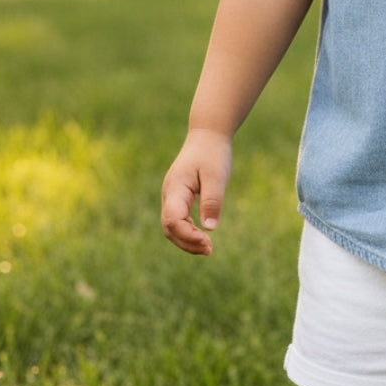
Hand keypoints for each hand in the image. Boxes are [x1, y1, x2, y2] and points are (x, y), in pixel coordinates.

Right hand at [161, 129, 232, 254]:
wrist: (208, 135)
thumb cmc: (213, 154)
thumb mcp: (216, 176)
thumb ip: (212, 201)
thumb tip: (210, 228)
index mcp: (175, 188)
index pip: (173, 221)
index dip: (188, 236)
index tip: (208, 243)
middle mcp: (169, 194)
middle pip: (169, 228)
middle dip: (187, 242)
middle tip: (210, 250)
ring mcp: (171, 196)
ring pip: (171, 226)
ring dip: (187, 240)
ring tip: (208, 248)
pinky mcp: (178, 197)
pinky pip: (178, 220)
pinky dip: (188, 231)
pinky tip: (203, 236)